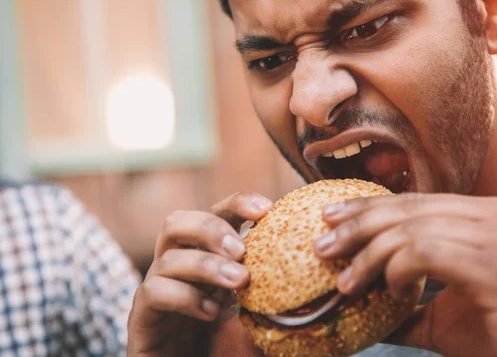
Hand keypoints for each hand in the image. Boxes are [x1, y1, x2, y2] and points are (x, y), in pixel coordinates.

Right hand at [127, 192, 271, 356]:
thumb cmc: (225, 347)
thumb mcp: (253, 311)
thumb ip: (269, 288)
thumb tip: (307, 262)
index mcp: (205, 256)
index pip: (214, 214)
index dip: (237, 203)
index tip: (267, 209)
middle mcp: (177, 267)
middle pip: (177, 222)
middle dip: (212, 228)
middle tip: (242, 250)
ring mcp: (156, 289)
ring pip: (168, 258)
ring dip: (207, 265)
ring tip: (238, 282)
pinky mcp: (142, 317)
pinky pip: (154, 292)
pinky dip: (185, 297)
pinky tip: (211, 313)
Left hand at [314, 193, 496, 356]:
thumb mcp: (450, 311)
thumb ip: (411, 300)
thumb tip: (363, 303)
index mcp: (490, 214)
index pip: (417, 201)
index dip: (370, 206)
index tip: (333, 217)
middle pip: (410, 208)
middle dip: (358, 226)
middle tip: (322, 244)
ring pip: (413, 230)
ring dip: (370, 256)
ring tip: (346, 281)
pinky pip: (428, 253)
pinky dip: (398, 270)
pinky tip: (391, 290)